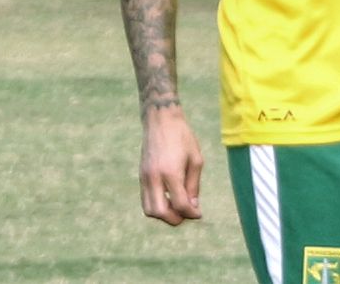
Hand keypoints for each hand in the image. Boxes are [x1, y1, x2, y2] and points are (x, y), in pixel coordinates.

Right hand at [138, 106, 203, 225]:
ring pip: (148, 209)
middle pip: (159, 212)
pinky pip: (145, 199)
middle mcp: (154, 178)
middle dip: (174, 219)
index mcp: (171, 172)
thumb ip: (194, 184)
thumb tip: (193, 206)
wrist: (161, 121)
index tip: (198, 214)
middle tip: (186, 215)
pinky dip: (156, 206)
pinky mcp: (141, 176)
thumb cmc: (183, 137)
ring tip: (178, 208)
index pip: (179, 203)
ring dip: (163, 214)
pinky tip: (169, 200)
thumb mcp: (196, 159)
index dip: (190, 213)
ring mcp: (144, 178)